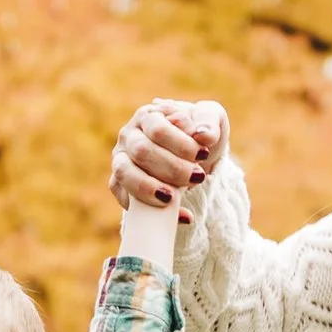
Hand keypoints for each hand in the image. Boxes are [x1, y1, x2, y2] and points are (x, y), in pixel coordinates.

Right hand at [110, 98, 228, 218]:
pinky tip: (179, 216)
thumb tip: (203, 136)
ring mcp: (121, 159)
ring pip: (125, 173)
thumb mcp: (211, 118)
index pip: (158, 129)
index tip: (203, 154)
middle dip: (172, 168)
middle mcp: (129, 135)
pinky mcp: (120, 184)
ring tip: (174, 198)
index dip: (180, 144)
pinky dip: (149, 211)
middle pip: (141, 151)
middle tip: (198, 177)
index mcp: (149, 115)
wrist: (195, 156)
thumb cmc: (200, 132)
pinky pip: (125, 198)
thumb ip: (208, 121)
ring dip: (150, 187)